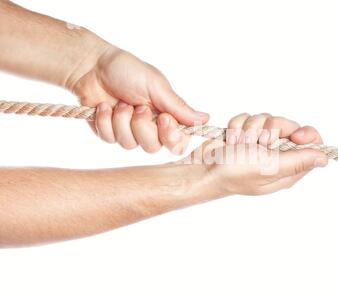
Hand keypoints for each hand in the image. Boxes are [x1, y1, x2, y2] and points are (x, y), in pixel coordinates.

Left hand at [70, 47, 208, 153]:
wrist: (91, 66)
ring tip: (119, 103)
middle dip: (142, 127)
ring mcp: (129, 132)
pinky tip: (103, 106)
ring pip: (130, 145)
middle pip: (153, 148)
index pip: (178, 142)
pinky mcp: (109, 133)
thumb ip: (179, 106)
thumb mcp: (156, 86)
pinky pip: (110, 139)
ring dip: (121, 121)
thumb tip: (205, 119)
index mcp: (167, 115)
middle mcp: (150, 127)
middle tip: (136, 106)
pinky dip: (105, 121)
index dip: (171, 137)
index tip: (162, 118)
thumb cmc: (126, 70)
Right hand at [186, 114, 327, 195]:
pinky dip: (237, 125)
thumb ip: (299, 161)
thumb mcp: (270, 168)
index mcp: (287, 168)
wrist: (203, 168)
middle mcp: (275, 154)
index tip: (296, 135)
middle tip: (259, 143)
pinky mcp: (244, 134)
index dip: (306, 135)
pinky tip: (231, 140)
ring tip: (239, 144)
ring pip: (266, 118)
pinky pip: (248, 117)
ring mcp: (259, 143)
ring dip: (250, 128)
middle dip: (270, 129)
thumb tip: (324, 158)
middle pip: (287, 125)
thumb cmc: (234, 174)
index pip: (311, 145)